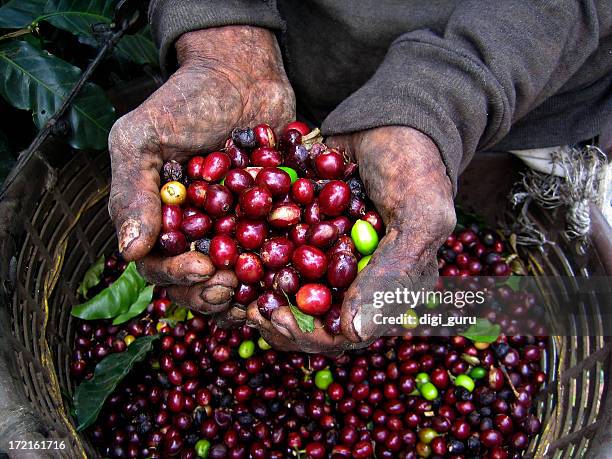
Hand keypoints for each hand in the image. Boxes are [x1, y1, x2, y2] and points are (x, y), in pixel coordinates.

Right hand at [108, 26, 294, 315]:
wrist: (242, 74)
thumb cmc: (186, 100)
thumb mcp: (143, 138)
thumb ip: (132, 191)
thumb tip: (130, 251)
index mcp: (158, 219)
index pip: (158, 264)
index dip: (177, 276)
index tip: (203, 269)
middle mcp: (195, 231)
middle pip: (196, 282)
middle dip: (211, 293)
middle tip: (230, 288)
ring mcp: (233, 228)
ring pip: (234, 279)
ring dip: (244, 294)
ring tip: (258, 296)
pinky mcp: (268, 221)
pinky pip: (272, 256)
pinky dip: (278, 272)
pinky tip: (288, 279)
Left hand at [247, 126, 454, 351]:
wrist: (390, 114)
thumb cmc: (414, 165)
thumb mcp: (418, 217)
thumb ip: (392, 273)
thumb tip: (355, 333)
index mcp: (387, 287)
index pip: (346, 333)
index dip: (310, 334)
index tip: (276, 319)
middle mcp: (353, 278)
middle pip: (310, 317)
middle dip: (277, 318)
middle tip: (248, 308)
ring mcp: (327, 254)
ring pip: (287, 290)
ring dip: (258, 292)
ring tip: (233, 285)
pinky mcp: (305, 229)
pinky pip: (276, 251)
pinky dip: (253, 254)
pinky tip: (231, 249)